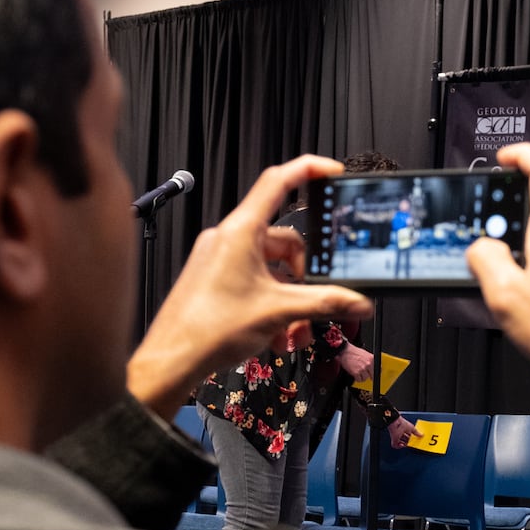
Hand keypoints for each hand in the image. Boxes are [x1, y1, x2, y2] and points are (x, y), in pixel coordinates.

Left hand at [126, 156, 373, 419]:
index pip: (278, 182)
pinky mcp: (218, 280)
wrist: (172, 360)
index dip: (309, 170)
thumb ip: (324, 303)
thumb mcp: (279, 313)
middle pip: (286, 242)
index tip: (333, 172)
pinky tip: (277, 336)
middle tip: (314, 306)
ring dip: (292, 301)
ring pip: (274, 269)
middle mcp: (229, 240)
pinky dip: (273, 307)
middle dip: (306, 278)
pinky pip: (257, 283)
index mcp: (241, 232)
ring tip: (294, 333)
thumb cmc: (208, 329)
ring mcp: (222, 260)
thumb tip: (358, 301)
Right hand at [337, 342, 374, 379]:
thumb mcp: (366, 354)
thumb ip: (371, 361)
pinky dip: (357, 379)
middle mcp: (368, 364)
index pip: (378, 369)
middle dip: (369, 376)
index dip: (375, 372)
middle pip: (372, 375)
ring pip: (366, 378)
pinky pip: (359, 380)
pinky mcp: (356, 373)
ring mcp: (362, 369)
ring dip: (362, 377)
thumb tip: (375, 367)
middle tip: (366, 374)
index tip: (373, 374)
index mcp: (372, 359)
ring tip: (359, 373)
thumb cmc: (354, 352)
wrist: (345, 351)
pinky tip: (356, 375)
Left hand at [387, 416, 419, 448]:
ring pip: (401, 443)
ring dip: (404, 444)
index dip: (411, 438)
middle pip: (405, 439)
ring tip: (407, 444)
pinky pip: (396, 446)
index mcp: (404, 429)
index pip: (409, 435)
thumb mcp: (412, 428)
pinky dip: (399, 446)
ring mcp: (397, 437)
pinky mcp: (394, 440)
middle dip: (408, 442)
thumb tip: (422, 435)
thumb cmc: (402, 423)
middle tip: (411, 443)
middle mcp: (400, 433)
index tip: (414, 440)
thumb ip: (417, 433)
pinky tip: (402, 445)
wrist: (396, 424)